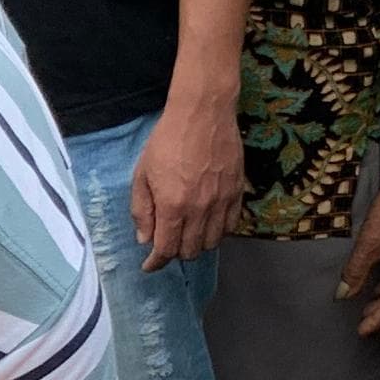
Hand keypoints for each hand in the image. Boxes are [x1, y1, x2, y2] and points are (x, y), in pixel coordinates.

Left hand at [127, 98, 245, 268]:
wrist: (203, 112)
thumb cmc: (167, 139)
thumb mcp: (142, 174)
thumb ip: (142, 209)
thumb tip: (144, 239)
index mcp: (173, 205)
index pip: (166, 249)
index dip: (155, 263)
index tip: (149, 266)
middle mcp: (200, 209)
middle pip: (190, 251)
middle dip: (175, 253)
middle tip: (166, 244)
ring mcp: (222, 201)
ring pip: (213, 242)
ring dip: (197, 245)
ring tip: (187, 234)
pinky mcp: (237, 192)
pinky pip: (231, 225)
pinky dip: (218, 232)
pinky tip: (207, 225)